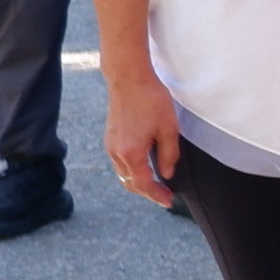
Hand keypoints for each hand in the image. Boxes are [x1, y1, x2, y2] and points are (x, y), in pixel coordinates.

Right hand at [105, 76, 181, 207]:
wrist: (129, 78)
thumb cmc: (151, 100)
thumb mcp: (169, 128)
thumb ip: (169, 155)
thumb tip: (167, 174)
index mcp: (131, 153)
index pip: (143, 184)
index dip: (157, 195)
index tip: (169, 201)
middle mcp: (116, 153)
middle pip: (130, 183)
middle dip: (147, 192)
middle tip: (165, 195)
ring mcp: (110, 145)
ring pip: (123, 174)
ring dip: (138, 182)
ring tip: (156, 183)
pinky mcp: (109, 138)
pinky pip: (119, 163)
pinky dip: (131, 170)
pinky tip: (144, 166)